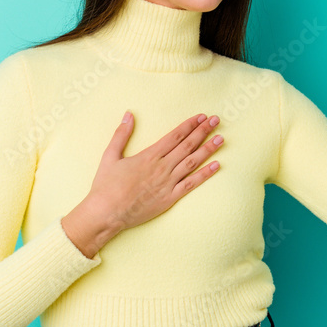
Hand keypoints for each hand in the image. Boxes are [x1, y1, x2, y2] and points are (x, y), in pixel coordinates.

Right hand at [85, 112, 223, 231]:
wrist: (107, 213)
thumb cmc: (106, 185)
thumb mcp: (110, 156)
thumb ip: (121, 134)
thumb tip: (129, 114)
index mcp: (149, 156)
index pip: (175, 136)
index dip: (190, 125)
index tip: (201, 116)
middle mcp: (162, 167)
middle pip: (187, 145)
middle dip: (203, 131)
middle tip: (216, 121)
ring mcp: (167, 183)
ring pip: (192, 162)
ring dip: (208, 149)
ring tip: (221, 138)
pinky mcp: (169, 198)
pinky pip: (191, 184)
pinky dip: (205, 174)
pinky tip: (216, 166)